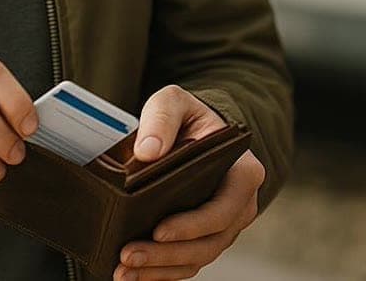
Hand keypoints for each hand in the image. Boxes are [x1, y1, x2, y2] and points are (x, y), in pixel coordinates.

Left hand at [114, 85, 264, 280]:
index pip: (222, 209)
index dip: (191, 225)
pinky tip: (132, 276)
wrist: (195, 132)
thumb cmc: (188, 117)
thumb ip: (162, 118)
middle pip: (209, 242)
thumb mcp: (174, 102)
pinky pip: (187, 263)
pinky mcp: (205, 238)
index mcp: (243, 173)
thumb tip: (146, 152)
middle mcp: (240, 206)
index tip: (157, 231)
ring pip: (197, 258)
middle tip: (128, 255)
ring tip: (123, 271)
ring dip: (160, 270)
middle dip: (167, 255)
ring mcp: (224, 226)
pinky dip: (161, 273)